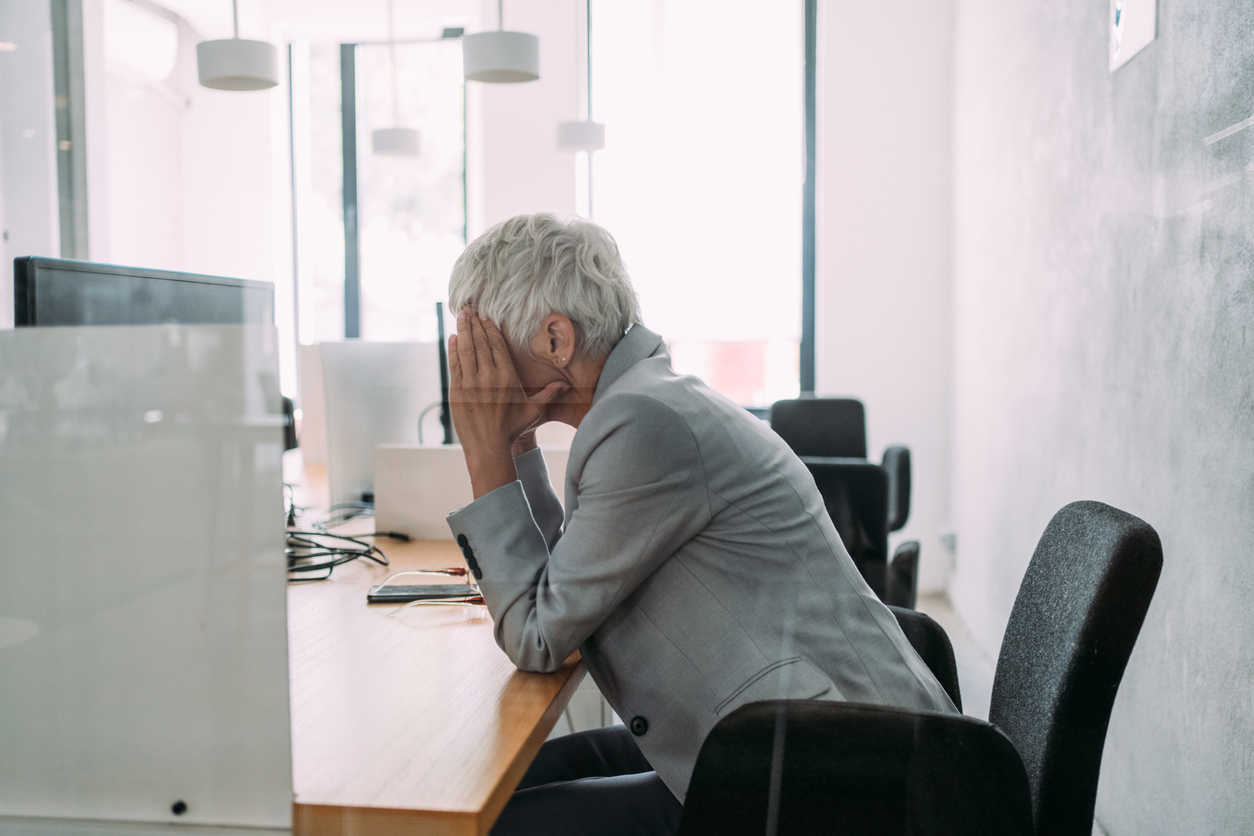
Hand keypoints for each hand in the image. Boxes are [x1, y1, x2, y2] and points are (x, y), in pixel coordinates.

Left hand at [449, 311, 567, 496]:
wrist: (489, 447)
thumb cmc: (511, 429)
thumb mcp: (533, 410)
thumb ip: (548, 394)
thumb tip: (565, 386)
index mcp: (506, 377)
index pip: (497, 345)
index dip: (490, 328)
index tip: (486, 315)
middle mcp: (488, 377)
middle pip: (480, 343)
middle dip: (475, 323)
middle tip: (470, 307)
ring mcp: (470, 383)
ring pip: (466, 350)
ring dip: (463, 331)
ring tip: (461, 315)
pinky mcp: (457, 391)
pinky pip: (455, 365)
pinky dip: (453, 350)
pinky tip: (453, 338)